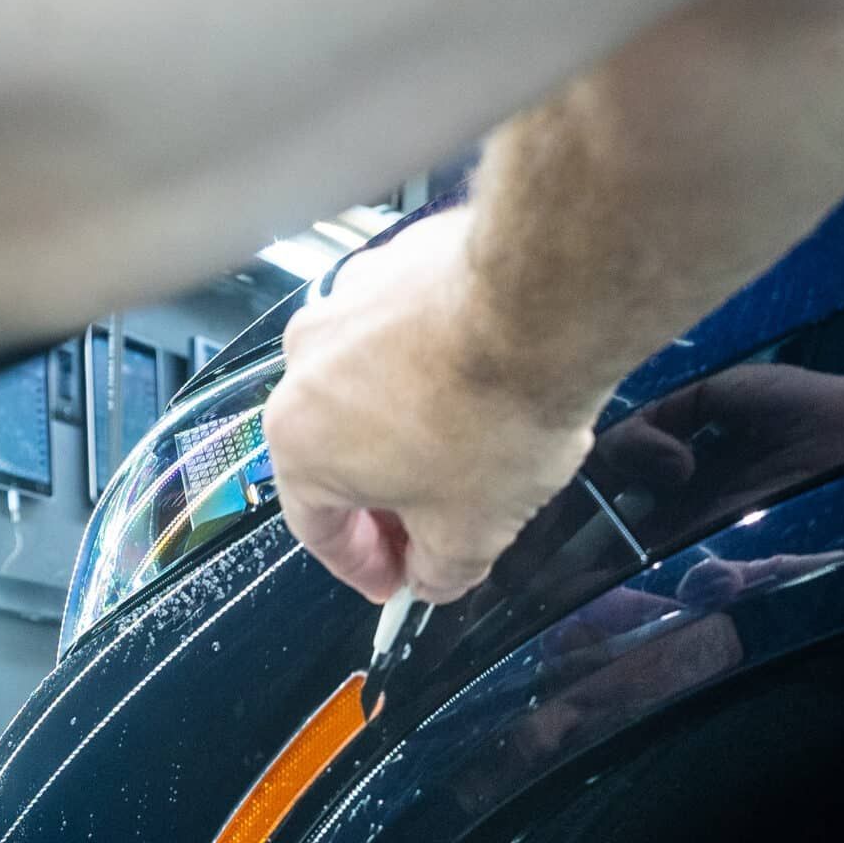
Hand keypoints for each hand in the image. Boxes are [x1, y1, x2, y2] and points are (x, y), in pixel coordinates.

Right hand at [264, 207, 597, 606]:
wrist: (544, 301)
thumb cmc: (492, 416)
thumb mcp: (468, 533)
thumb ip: (438, 572)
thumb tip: (432, 577)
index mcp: (298, 442)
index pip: (316, 527)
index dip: (361, 566)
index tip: (396, 581)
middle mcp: (304, 365)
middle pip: (338, 453)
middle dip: (385, 500)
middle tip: (431, 527)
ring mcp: (347, 302)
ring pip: (369, 389)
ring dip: (405, 429)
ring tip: (465, 450)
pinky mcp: (395, 261)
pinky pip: (402, 334)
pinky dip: (430, 368)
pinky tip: (479, 384)